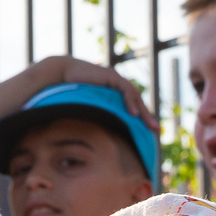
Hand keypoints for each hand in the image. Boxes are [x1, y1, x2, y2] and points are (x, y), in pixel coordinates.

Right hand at [27, 55, 157, 130]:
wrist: (59, 75)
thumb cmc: (66, 94)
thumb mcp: (83, 110)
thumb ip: (90, 120)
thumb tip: (86, 139)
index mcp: (112, 96)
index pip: (130, 108)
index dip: (140, 120)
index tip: (147, 133)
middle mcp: (116, 87)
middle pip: (136, 103)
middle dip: (147, 117)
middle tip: (156, 130)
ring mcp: (115, 80)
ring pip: (134, 97)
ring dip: (143, 112)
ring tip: (149, 125)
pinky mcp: (111, 76)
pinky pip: (125, 90)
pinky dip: (130, 102)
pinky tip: (133, 114)